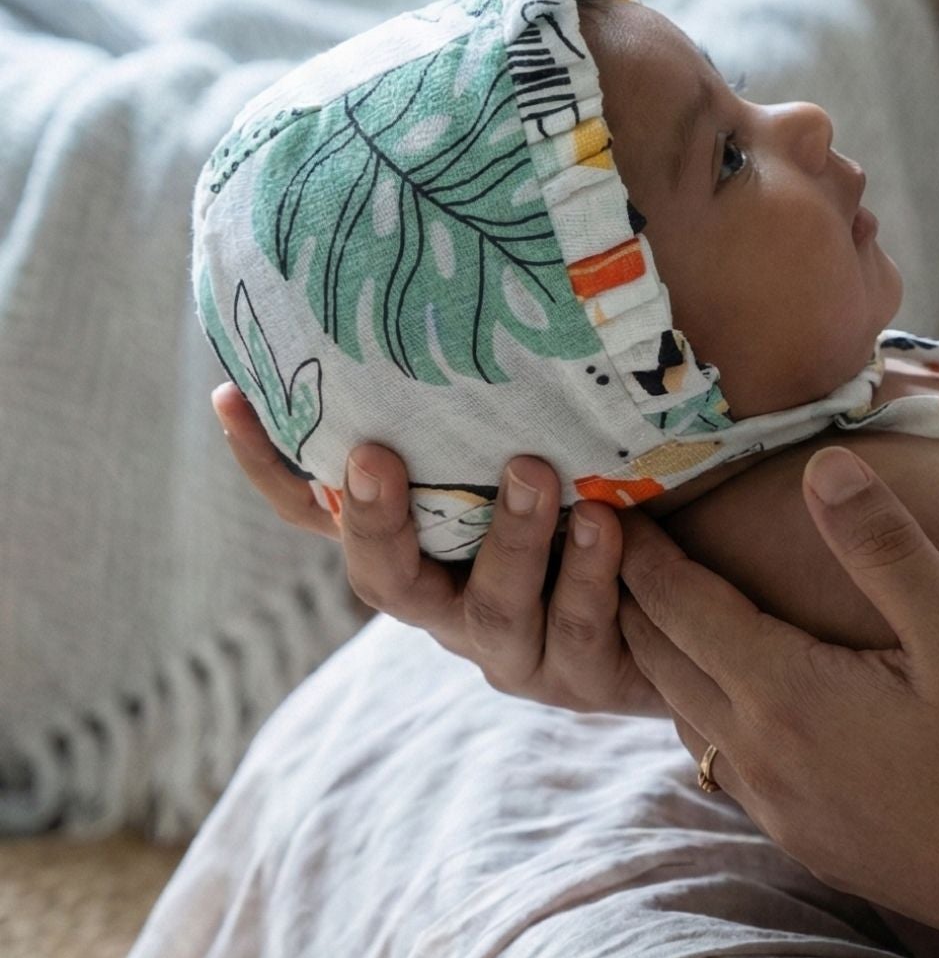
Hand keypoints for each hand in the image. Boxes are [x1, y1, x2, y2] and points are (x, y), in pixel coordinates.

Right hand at [210, 382, 663, 714]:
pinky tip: (610, 524)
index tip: (231, 394)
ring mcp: (512, 650)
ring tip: (536, 469)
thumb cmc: (601, 507)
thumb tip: (473, 280)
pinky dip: (591, 574)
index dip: (268, 468)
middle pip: (383, 579)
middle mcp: (448, 607)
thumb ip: (497, 406)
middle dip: (376, 518)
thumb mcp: (543, 450)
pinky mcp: (580, 677)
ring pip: (493, 609)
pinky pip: (578, 630)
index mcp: (419, 553)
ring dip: (511, 537)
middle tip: (374, 454)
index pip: (320, 517)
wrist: (688, 620)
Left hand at [617, 444, 938, 957]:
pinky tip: (724, 683)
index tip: (605, 499)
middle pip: (657, 659)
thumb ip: (884, 547)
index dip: (639, 549)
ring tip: (650, 595)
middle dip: (627, 592)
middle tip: (604, 536)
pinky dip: (698, 705)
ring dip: (659, 653)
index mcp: (785, 694)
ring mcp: (774, 805)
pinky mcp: (798, 837)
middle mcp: (759, 756)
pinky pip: (718, 758)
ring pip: (682, 713)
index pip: (677, 605)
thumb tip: (820, 464)